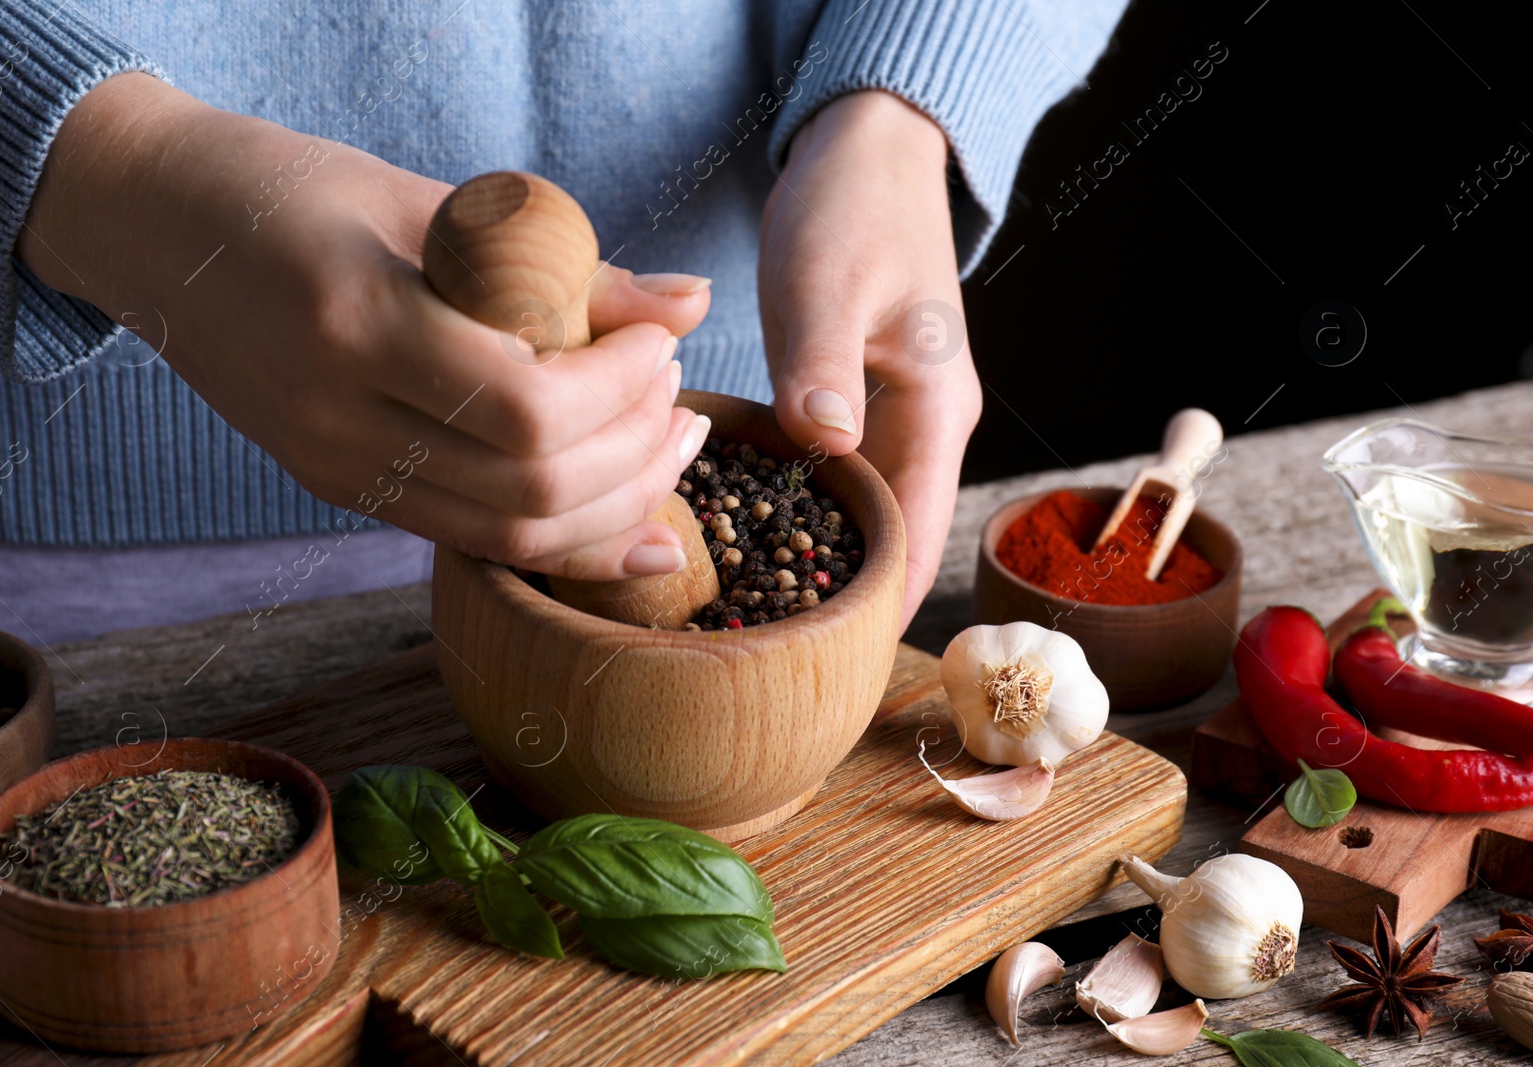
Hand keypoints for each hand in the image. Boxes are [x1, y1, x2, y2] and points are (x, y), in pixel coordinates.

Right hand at [19, 74, 712, 578]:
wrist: (155, 229)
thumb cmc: (292, 190)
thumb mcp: (432, 203)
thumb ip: (569, 267)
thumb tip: (692, 303)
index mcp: (358, 323)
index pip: (527, 407)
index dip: (619, 390)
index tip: (658, 344)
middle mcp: (338, 418)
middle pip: (530, 490)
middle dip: (636, 451)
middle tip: (679, 395)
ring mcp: (333, 468)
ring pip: (508, 537)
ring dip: (615, 501)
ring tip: (669, 440)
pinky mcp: (341, 489)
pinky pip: (472, 539)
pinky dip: (562, 536)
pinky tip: (627, 511)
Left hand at [760, 90, 980, 632]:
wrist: (866, 150)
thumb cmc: (855, 205)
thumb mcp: (832, 279)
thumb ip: (824, 363)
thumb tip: (823, 445)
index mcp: (936, 410)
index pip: (917, 533)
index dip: (881, 604)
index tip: (831, 665)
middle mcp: (919, 427)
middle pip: (890, 538)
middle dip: (842, 597)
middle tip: (772, 661)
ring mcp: (885, 416)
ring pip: (856, 510)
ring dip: (815, 557)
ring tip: (751, 618)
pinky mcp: (847, 400)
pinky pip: (827, 474)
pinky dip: (792, 506)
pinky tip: (740, 532)